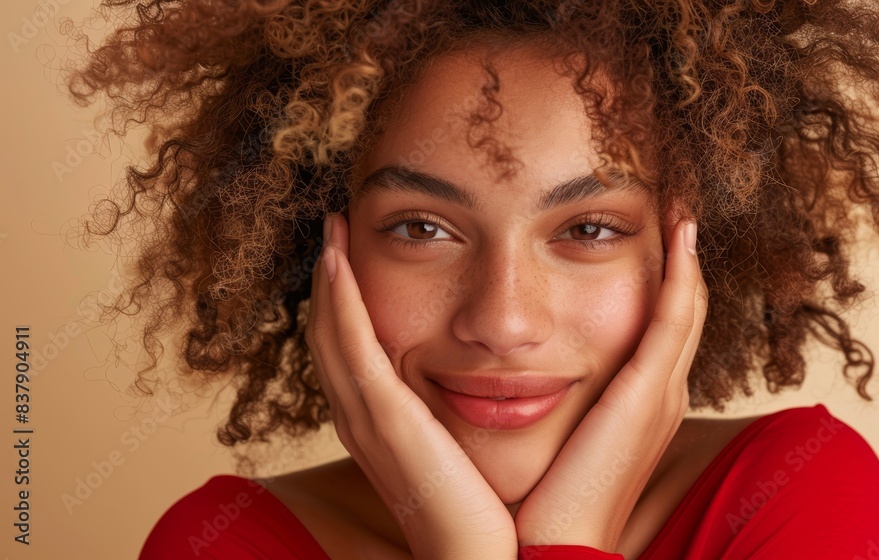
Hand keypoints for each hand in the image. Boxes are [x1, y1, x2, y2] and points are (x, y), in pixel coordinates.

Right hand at [305, 212, 516, 559]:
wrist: (485, 558)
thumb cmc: (488, 510)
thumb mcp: (466, 450)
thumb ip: (461, 414)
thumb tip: (489, 379)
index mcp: (381, 425)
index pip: (352, 351)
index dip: (346, 302)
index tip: (355, 255)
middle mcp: (362, 419)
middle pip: (330, 335)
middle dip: (328, 281)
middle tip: (334, 229)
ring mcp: (366, 418)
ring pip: (330, 332)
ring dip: (327, 278)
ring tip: (334, 229)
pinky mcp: (383, 418)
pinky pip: (350, 346)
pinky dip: (338, 300)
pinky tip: (336, 258)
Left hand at [514, 216, 707, 551]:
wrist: (552, 549)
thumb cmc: (543, 497)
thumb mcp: (552, 437)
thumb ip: (550, 401)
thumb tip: (516, 373)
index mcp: (639, 405)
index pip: (660, 328)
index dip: (663, 281)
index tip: (651, 234)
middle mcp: (662, 395)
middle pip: (683, 310)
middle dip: (682, 259)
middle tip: (676, 208)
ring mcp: (662, 393)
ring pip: (687, 305)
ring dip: (686, 254)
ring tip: (681, 207)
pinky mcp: (650, 394)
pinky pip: (677, 316)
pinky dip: (683, 272)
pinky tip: (679, 229)